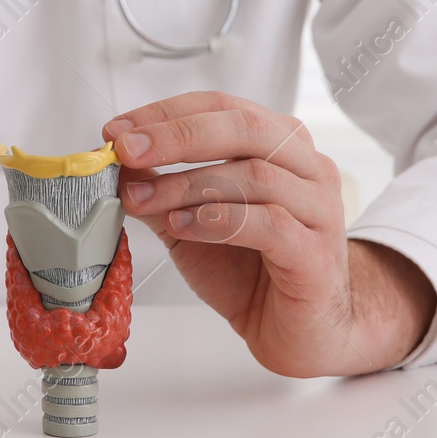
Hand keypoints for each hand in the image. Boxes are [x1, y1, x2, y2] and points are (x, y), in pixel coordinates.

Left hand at [102, 91, 435, 376]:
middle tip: (126, 150)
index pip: (221, 107)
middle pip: (244, 128)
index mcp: (279, 143)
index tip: (118, 131)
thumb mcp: (189, 222)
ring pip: (254, 175)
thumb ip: (160, 189)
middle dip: (177, 136)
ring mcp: (319, 208)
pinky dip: (218, 220)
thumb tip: (117, 164)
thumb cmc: (251, 269)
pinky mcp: (316, 254)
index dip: (166, 114)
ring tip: (142, 200)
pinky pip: (269, 224)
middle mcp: (306, 166)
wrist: (298, 330)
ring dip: (187, 184)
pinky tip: (182, 227)